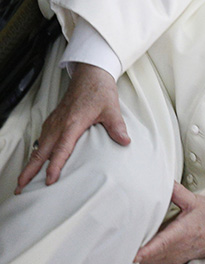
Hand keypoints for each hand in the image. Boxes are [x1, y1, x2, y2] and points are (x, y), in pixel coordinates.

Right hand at [15, 62, 128, 192]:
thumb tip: (125, 141)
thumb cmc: (100, 91)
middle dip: (30, 171)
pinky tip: (34, 163)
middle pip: (41, 152)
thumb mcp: (111, 108)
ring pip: (38, 147)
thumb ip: (116, 126)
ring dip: (30, 164)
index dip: (54, 166)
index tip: (49, 181)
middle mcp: (59, 124)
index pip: (61, 149)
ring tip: (23, 181)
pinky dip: (35, 153)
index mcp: (73, 123)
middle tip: (21, 189)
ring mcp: (54, 122)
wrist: (90, 75)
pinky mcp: (53, 121)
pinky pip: (41, 140)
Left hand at [134, 182, 204, 263]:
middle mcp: (179, 248)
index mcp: (181, 233)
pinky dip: (149, 260)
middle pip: (150, 258)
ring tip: (127, 248)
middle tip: (118, 246)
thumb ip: (176, 192)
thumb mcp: (195, 200)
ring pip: (153, 263)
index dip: (144, 251)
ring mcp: (179, 256)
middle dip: (134, 254)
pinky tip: (143, 252)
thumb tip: (162, 181)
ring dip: (141, 259)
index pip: (159, 245)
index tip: (130, 254)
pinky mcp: (179, 260)